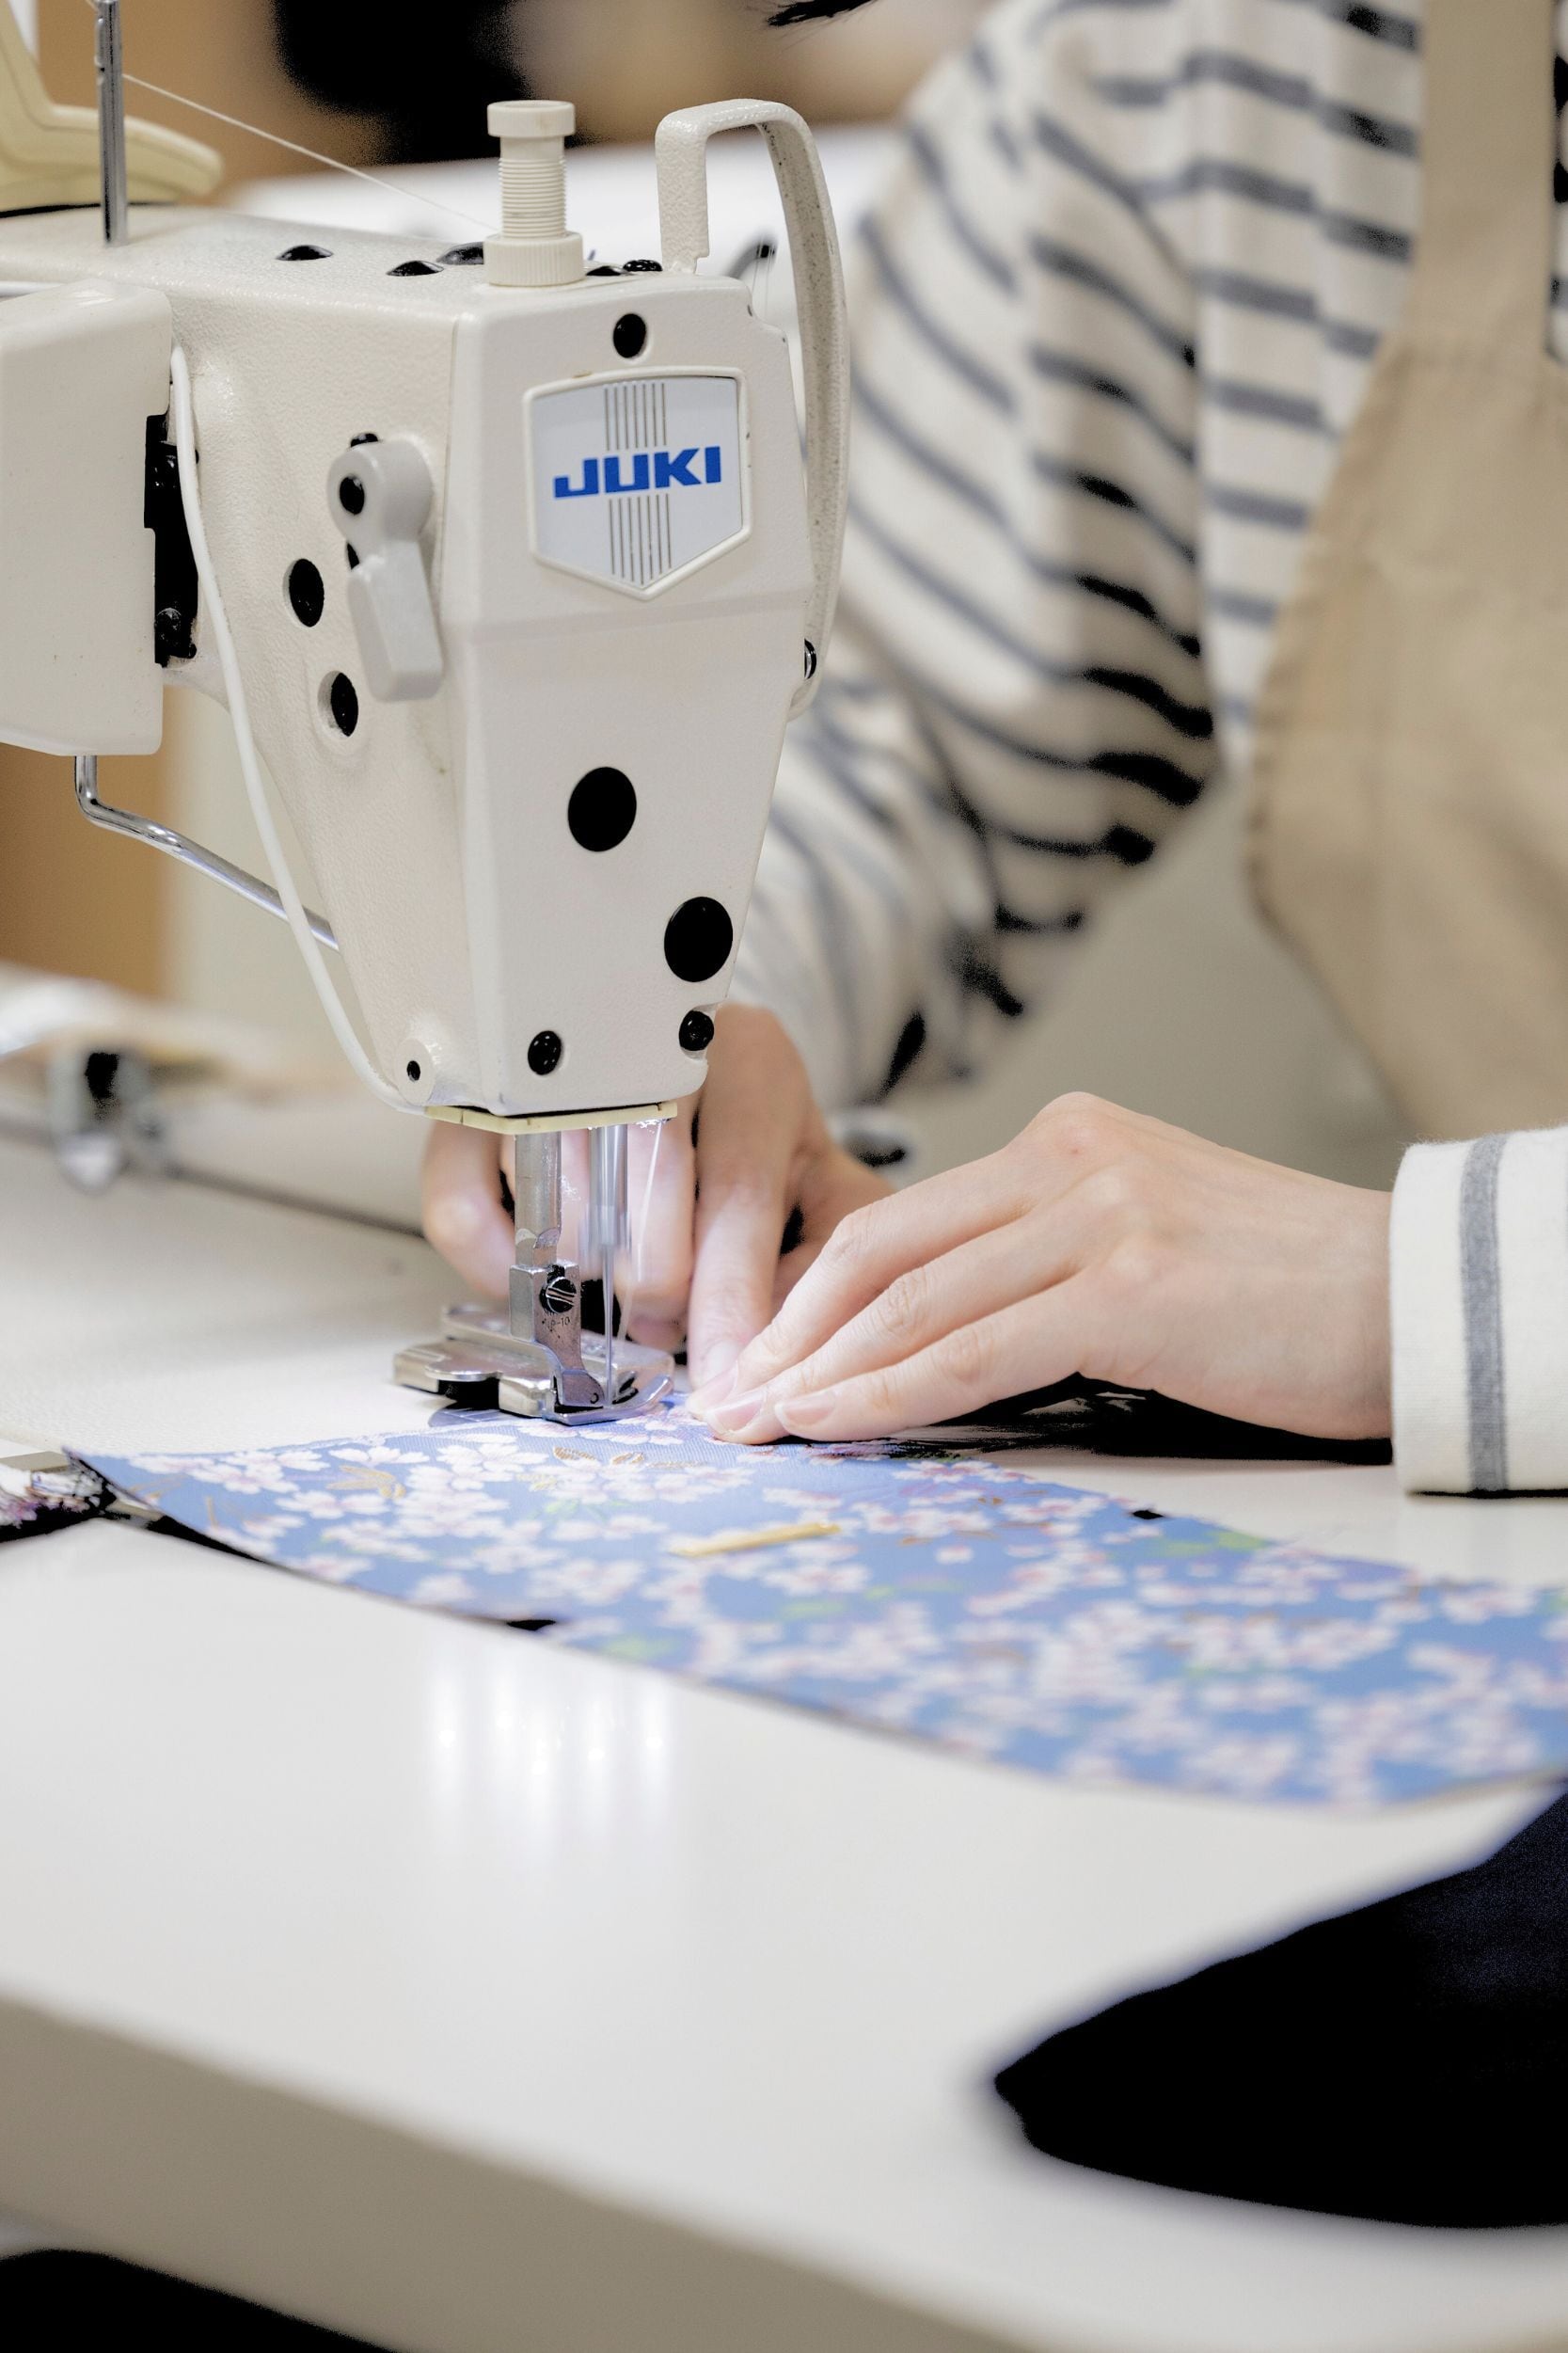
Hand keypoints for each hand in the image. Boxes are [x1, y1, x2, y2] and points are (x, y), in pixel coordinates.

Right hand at [420, 1005, 890, 1390]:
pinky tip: (536, 1277)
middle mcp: (651, 1044)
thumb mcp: (818, 1185)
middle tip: (666, 1329)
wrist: (692, 1081)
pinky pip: (460, 1199)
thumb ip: (824, 1254)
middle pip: (644, 1180)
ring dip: (589, 1266)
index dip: (730, 1298)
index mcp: (752, 1064)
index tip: (728, 1376)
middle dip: (660, 1283)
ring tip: (620, 1285)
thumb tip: (791, 1341)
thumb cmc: (757, 1148)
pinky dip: (493, 1259)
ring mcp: (557, 1067)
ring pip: (557, 1189)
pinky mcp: (479, 1101)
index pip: (737, 1192)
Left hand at [692, 1093, 1391, 1444]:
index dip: (811, 1294)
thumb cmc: (1291, 1294)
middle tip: (730, 1404)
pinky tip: (837, 1428)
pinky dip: (890, 1395)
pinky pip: (973, 1348)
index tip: (763, 1359)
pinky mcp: (1128, 1283)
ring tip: (760, 1429)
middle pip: (880, 1250)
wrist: (1420, 1298)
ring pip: (913, 1300)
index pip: (903, 1219)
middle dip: (788, 1334)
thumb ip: (1048, 1257)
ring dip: (820, 1373)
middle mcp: (1071, 1156)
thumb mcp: (1152, 1238)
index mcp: (1068, 1138)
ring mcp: (1098, 1213)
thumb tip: (943, 1330)